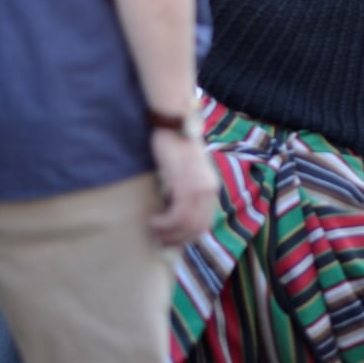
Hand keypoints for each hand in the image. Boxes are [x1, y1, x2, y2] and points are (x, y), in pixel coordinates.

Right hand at [148, 132, 218, 246]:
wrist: (174, 123)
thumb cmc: (173, 145)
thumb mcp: (184, 171)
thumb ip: (183, 189)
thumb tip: (170, 210)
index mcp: (210, 188)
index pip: (205, 223)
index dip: (187, 236)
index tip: (169, 240)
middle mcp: (210, 190)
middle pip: (199, 229)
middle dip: (177, 240)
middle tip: (158, 240)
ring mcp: (200, 188)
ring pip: (188, 226)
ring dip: (168, 234)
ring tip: (153, 229)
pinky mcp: (188, 185)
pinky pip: (179, 216)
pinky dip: (165, 224)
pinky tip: (153, 220)